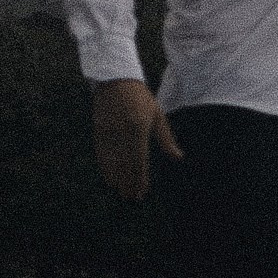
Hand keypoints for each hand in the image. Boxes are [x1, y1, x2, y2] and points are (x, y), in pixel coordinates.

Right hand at [92, 79, 180, 200]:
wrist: (116, 80)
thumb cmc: (141, 98)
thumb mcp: (157, 116)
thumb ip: (166, 139)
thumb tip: (178, 157)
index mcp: (138, 129)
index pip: (139, 160)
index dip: (140, 178)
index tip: (142, 191)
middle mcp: (122, 133)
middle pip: (125, 165)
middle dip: (129, 183)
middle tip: (132, 197)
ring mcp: (108, 133)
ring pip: (111, 162)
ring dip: (117, 179)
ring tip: (122, 192)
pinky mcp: (98, 131)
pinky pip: (101, 155)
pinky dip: (105, 168)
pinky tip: (109, 178)